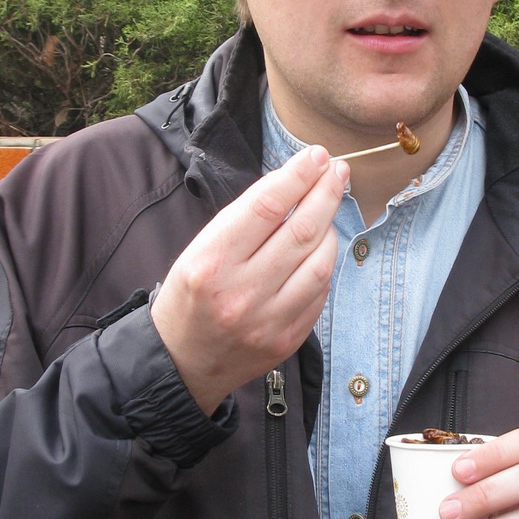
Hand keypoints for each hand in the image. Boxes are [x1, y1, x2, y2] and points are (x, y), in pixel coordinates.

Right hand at [150, 145, 346, 415]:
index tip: (317, 156)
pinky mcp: (287, 339)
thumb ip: (244, 221)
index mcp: (211, 262)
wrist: (181, 362)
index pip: (266, 206)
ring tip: (328, 210)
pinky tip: (320, 248)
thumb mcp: (198, 249)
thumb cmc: (189, 297)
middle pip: (301, 230)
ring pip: (320, 262)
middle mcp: (241, 291)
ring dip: (331, 228)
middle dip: (325, 193)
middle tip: (338, 171)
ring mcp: (268, 320)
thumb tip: (293, 185)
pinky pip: (320, 292)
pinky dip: (324, 264)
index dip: (297, 176)